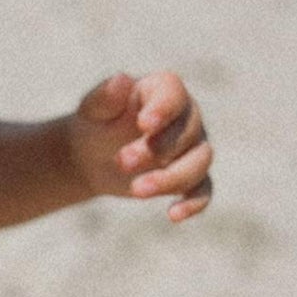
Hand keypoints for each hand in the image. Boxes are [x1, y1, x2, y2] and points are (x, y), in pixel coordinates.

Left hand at [69, 72, 212, 221]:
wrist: (93, 154)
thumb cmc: (96, 123)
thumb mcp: (93, 110)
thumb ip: (105, 96)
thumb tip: (121, 80)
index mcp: (164, 90)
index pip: (174, 95)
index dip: (164, 109)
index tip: (144, 125)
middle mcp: (187, 117)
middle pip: (187, 133)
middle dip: (156, 150)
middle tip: (121, 160)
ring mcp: (192, 148)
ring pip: (198, 163)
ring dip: (171, 178)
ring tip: (136, 190)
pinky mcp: (190, 178)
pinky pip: (203, 191)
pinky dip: (193, 204)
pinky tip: (173, 216)